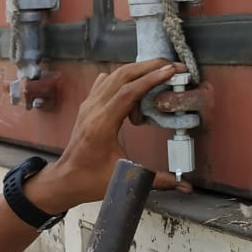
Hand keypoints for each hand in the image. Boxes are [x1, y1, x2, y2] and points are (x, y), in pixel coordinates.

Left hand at [27, 58, 191, 210]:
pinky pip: (106, 82)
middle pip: (122, 76)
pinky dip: (123, 79)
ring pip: (114, 76)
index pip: (129, 92)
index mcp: (102, 124)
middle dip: (149, 67)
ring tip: (158, 74)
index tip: (171, 70)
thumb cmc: (92, 179)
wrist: (66, 179)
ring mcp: (89, 105)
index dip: (152, 79)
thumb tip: (185, 186)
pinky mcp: (87, 105)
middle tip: (171, 65)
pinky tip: (135, 88)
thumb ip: (157, 181)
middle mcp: (94, 109)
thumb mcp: (126, 179)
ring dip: (137, 71)